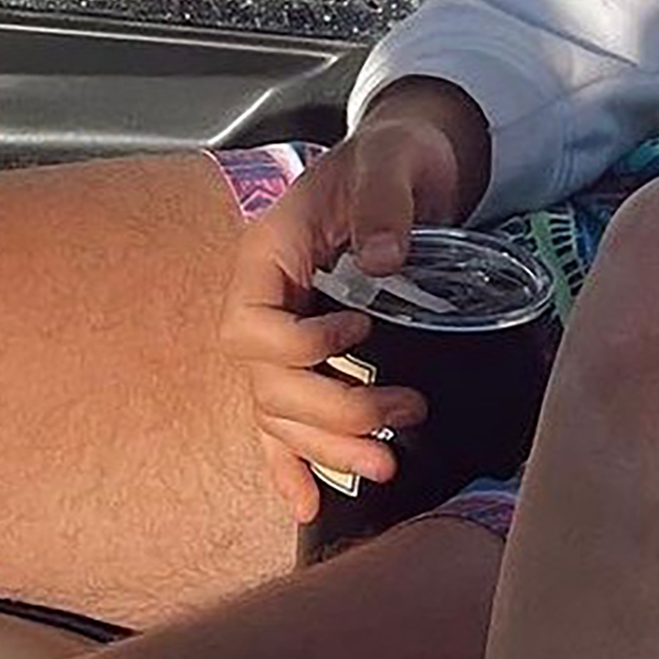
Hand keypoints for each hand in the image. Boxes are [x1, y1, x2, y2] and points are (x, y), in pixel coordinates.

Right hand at [214, 77, 492, 519]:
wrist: (408, 161)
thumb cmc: (391, 155)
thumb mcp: (389, 160)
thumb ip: (382, 204)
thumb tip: (381, 262)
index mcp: (267, 257)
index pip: (250, 326)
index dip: (296, 347)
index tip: (358, 335)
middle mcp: (265, 304)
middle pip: (269, 383)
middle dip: (331, 411)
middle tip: (402, 416)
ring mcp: (284, 334)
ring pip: (279, 412)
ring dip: (325, 447)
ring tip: (382, 466)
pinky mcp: (310, 356)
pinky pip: (283, 420)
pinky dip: (292, 462)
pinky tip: (308, 503)